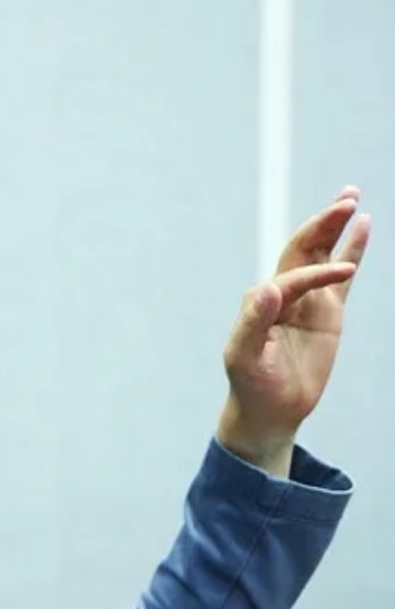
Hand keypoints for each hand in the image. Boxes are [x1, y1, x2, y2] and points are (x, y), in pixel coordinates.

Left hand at [217, 187, 370, 475]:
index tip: (345, 273)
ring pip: (321, 254)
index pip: (292, 276)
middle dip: (324, 223)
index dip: (317, 272)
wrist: (269, 411)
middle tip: (346, 199)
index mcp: (261, 300)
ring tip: (350, 197)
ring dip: (334, 226)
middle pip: (304, 248)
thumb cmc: (250, 384)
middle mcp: (282, 293)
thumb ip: (254, 322)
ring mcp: (306, 300)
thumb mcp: (244, 357)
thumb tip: (268, 286)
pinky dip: (352, 250)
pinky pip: (341, 276)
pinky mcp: (326, 311)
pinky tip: (363, 225)